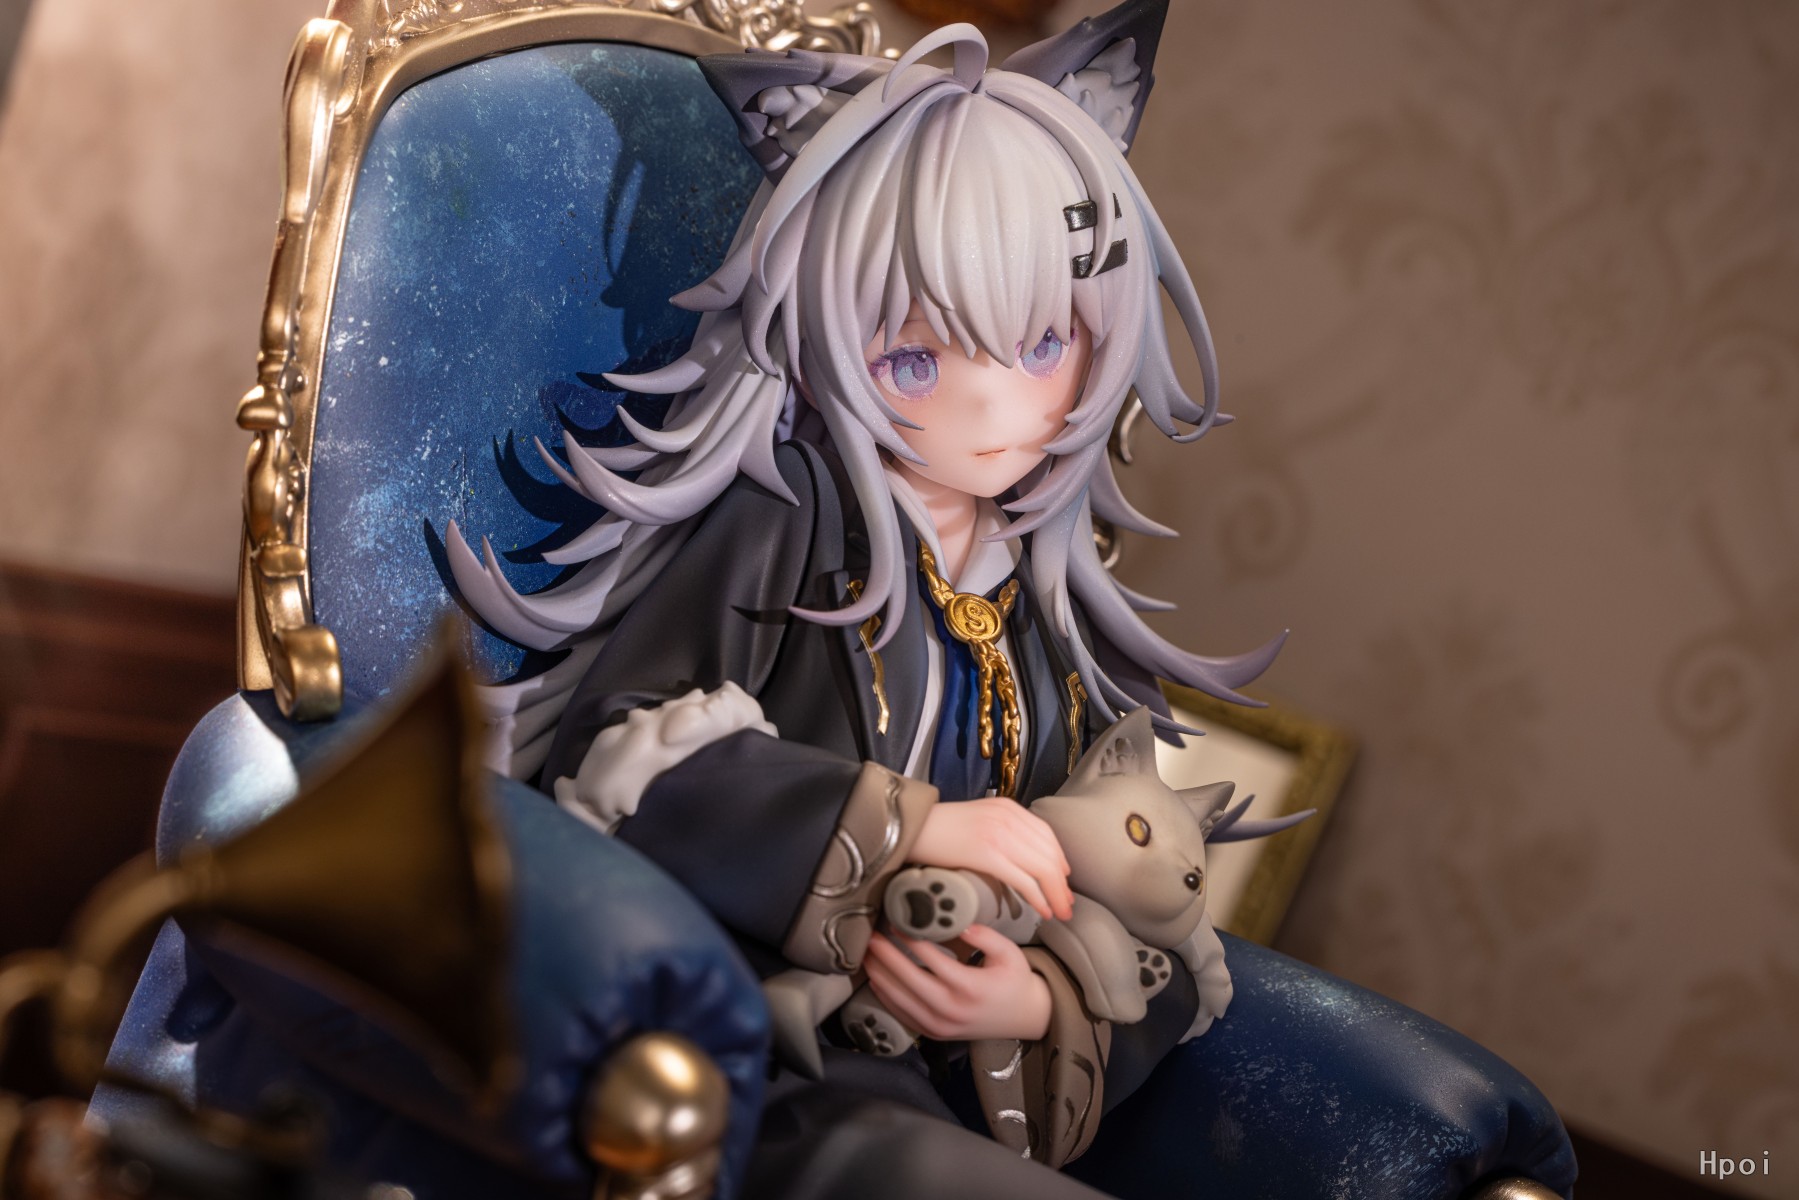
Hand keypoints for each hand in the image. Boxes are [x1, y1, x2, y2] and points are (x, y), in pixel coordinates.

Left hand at [864, 925, 1050, 1042]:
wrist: (1023, 1018)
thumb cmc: (1014, 981)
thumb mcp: (1010, 954)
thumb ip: (985, 936)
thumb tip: (959, 923)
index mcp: (971, 988)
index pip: (934, 960)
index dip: (912, 940)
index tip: (897, 923)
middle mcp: (952, 1010)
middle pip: (910, 980)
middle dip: (887, 957)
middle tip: (871, 937)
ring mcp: (940, 1025)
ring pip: (901, 1000)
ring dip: (880, 975)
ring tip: (867, 954)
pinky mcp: (933, 1033)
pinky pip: (902, 1014)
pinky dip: (886, 996)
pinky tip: (876, 978)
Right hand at [909, 796, 1073, 920]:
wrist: (909, 827)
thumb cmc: (938, 828)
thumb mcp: (977, 818)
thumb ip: (999, 829)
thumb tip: (1017, 855)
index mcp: (1008, 807)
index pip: (1046, 835)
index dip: (1060, 861)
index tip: (1063, 880)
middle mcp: (1008, 817)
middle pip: (1049, 854)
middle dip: (1061, 883)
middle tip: (1066, 904)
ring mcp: (999, 834)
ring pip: (1042, 869)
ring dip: (1055, 894)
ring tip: (1059, 912)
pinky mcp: (988, 853)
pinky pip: (1023, 879)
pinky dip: (1037, 897)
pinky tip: (1042, 910)